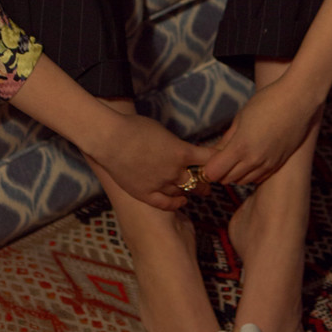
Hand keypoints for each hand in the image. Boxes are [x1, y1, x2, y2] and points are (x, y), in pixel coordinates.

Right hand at [87, 110, 215, 211]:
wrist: (111, 139)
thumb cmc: (135, 128)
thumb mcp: (163, 132)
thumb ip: (175, 145)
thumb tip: (182, 151)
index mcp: (181, 152)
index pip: (208, 159)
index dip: (216, 161)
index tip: (220, 162)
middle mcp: (175, 171)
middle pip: (198, 181)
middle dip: (205, 182)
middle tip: (209, 184)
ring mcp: (160, 184)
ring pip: (182, 192)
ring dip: (190, 191)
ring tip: (194, 191)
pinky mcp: (146, 194)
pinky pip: (165, 203)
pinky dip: (176, 203)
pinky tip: (181, 201)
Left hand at [201, 77, 321, 187]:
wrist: (298, 101)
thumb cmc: (267, 102)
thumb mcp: (241, 117)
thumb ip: (227, 139)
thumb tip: (214, 153)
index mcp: (241, 146)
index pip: (214, 172)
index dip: (208, 168)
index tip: (208, 159)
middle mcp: (254, 160)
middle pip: (227, 179)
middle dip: (219, 172)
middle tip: (218, 159)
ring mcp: (267, 164)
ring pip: (242, 181)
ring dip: (234, 174)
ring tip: (234, 158)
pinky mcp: (278, 164)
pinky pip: (258, 178)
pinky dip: (249, 174)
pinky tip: (249, 160)